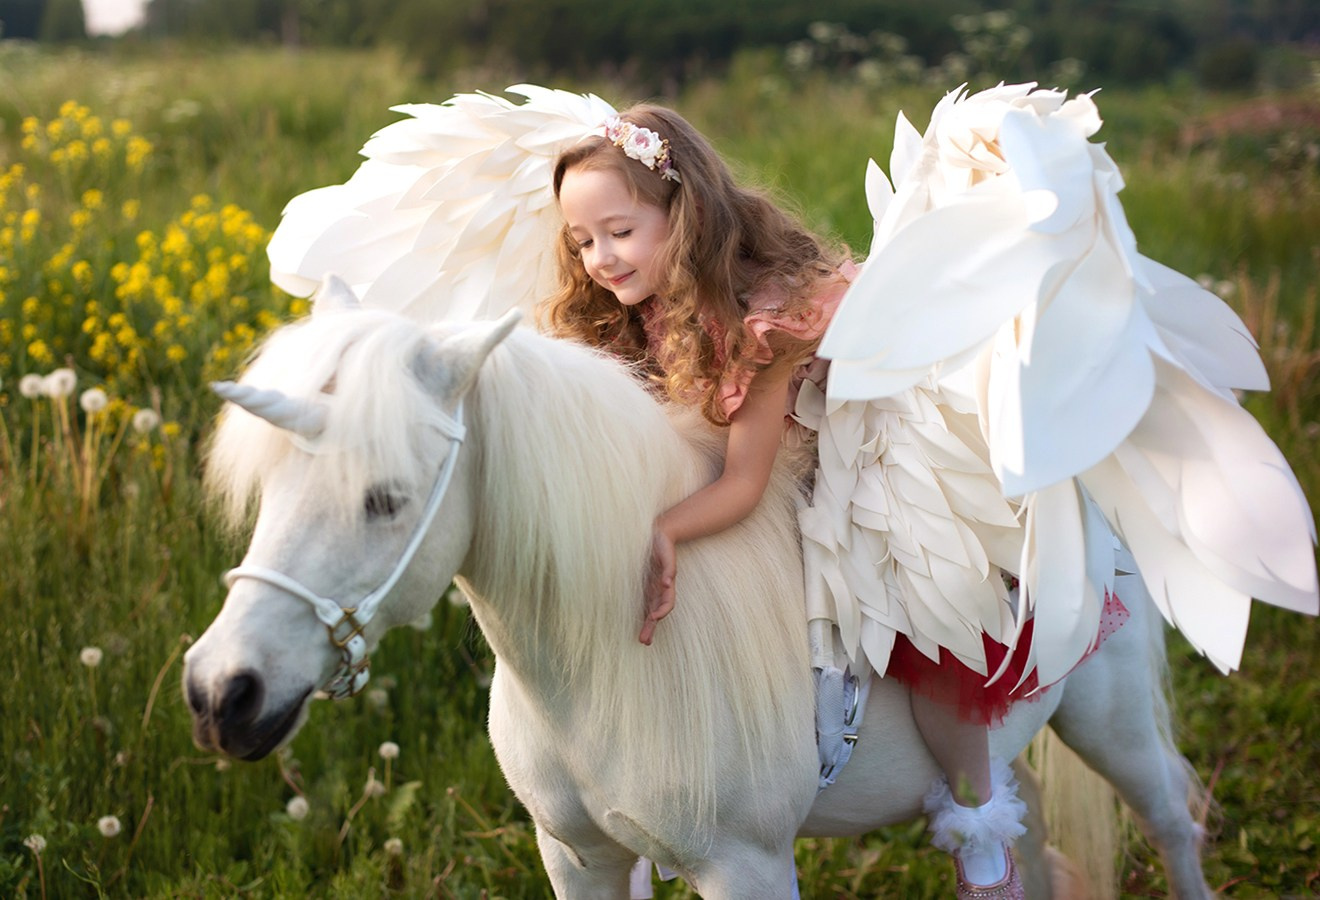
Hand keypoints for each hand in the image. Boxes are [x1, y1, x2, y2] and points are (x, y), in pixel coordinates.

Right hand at [640, 527, 675, 644]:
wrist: (661, 538)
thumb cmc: (651, 559)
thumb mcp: (644, 579)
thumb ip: (642, 595)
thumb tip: (637, 610)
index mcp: (654, 592)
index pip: (652, 613)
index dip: (648, 627)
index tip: (644, 641)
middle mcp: (662, 588)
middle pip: (660, 610)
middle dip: (652, 624)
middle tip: (646, 640)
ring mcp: (667, 577)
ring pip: (667, 596)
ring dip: (662, 607)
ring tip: (655, 617)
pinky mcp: (669, 563)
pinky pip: (669, 571)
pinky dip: (667, 578)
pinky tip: (665, 583)